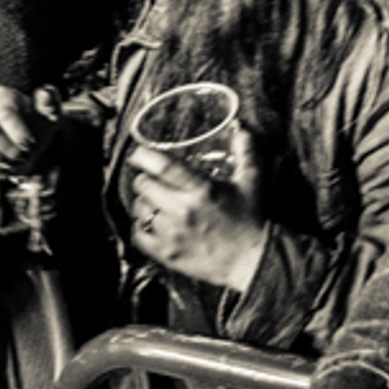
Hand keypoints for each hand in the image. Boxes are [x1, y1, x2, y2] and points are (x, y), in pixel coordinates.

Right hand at [0, 84, 57, 178]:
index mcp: (2, 95)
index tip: (29, 145)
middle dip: (9, 148)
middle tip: (22, 155)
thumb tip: (44, 93)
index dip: (17, 133)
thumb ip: (49, 103)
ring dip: (0, 160)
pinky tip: (2, 168)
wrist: (25, 140)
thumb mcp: (48, 114)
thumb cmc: (36, 125)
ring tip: (13, 160)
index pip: (5, 114)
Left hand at [123, 140, 265, 291]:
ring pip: (139, 209)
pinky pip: (138, 234)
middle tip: (151, 178)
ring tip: (153, 200)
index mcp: (202, 190)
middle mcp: (183, 210)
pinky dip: (140, 225)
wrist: (250, 261)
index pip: (163, 167)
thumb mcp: (251, 182)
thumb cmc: (250, 219)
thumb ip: (246, 152)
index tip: (139, 153)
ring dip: (143, 201)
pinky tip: (150, 221)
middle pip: (144, 186)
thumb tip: (241, 128)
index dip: (144, 156)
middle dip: (145, 178)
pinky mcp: (166, 253)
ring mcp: (172, 233)